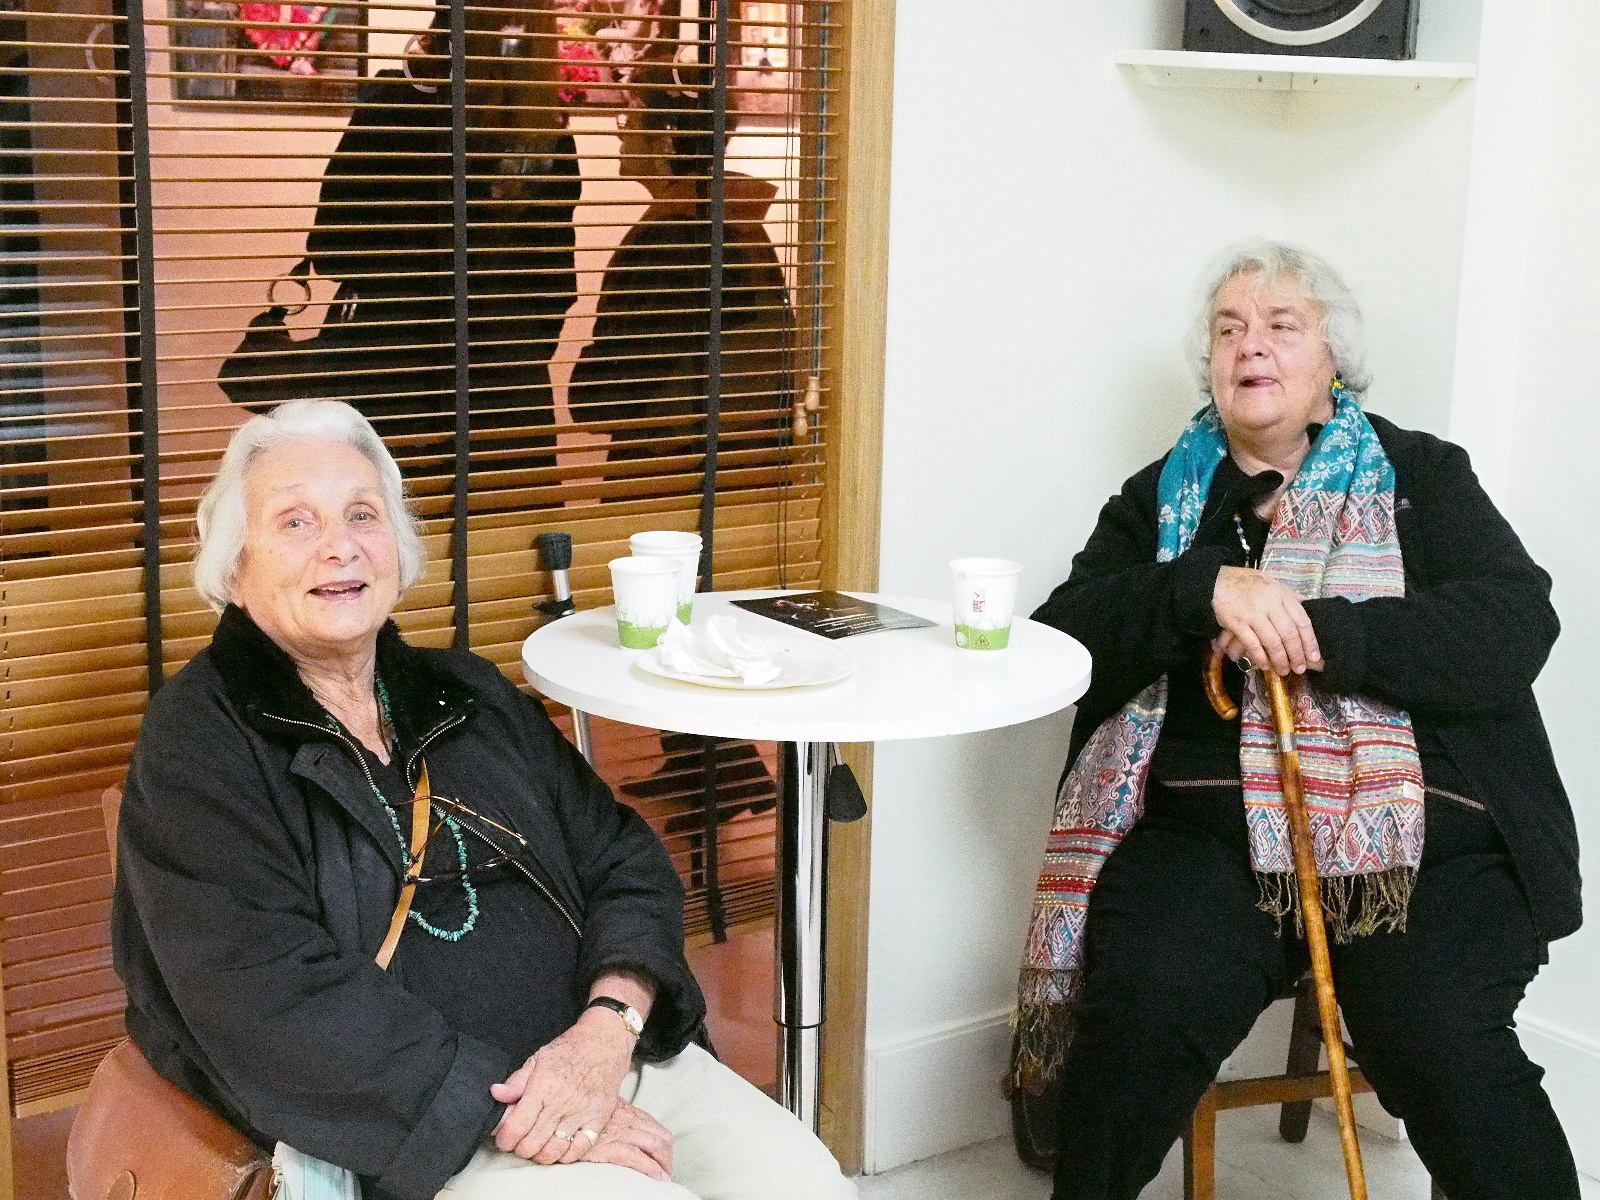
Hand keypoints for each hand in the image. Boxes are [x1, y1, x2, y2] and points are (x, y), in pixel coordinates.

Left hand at [489, 1010, 636, 1162]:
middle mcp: (562, 1102)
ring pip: (553, 1151)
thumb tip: (496, 1094)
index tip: (503, 1138)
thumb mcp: (538, 1059)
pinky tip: (558, 1147)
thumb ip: (516, 1081)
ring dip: (540, 1155)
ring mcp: (582, 1112)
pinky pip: (578, 1150)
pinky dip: (564, 1155)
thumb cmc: (571, 1049)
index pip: (516, 1126)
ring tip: (537, 1146)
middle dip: (519, 1148)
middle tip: (518, 1142)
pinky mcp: (598, 1119)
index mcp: (543, 1086)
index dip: (504, 1139)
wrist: (605, 1042)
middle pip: (532, 1143)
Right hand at [582, 1100, 673, 1180]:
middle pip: (661, 1137)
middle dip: (667, 1156)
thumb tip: (621, 1127)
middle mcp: (628, 1120)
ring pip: (655, 1145)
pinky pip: (638, 1157)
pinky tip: (656, 1177)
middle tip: (665, 1170)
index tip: (662, 1157)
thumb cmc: (578, 1114)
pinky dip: (651, 1168)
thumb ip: (614, 1117)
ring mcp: (621, 1132)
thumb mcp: (600, 1110)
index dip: (663, 1144)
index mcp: (628, 1112)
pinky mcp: (610, 1146)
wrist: (559, 1118)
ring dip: (664, 1163)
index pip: (655, 1127)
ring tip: (663, 1176)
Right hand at [1211, 566, 1323, 675]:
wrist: (1216, 581)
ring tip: (1283, 670)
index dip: (1309, 641)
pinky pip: (1252, 644)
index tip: (1313, 656)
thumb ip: (1287, 596)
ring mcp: (1252, 613)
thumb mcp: (1271, 583)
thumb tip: (1305, 606)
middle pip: (1289, 633)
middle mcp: (1269, 603)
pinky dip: (1260, 657)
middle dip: (1296, 654)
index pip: (1301, 620)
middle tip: (1299, 668)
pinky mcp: (1236, 623)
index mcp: (1281, 594)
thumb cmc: (1246, 583)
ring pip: (1272, 641)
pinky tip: (1265, 665)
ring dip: (1280, 659)